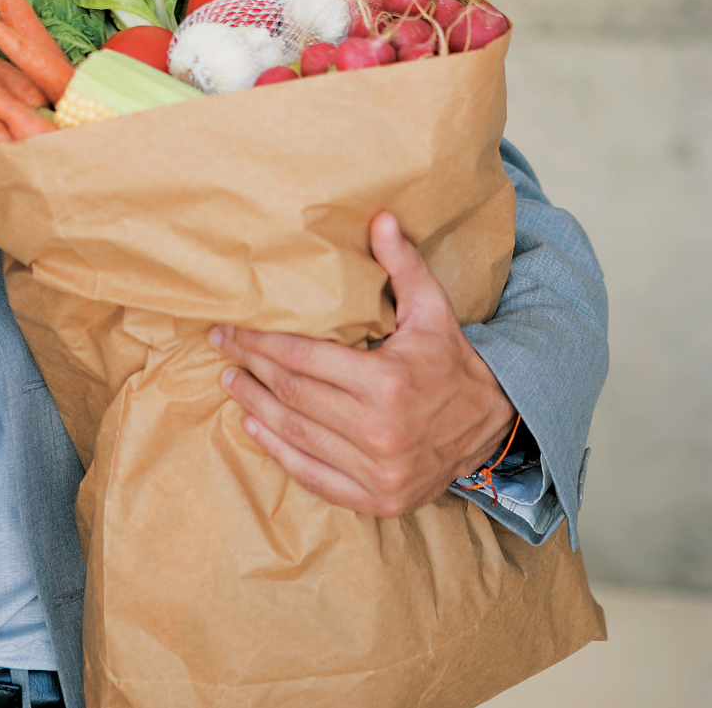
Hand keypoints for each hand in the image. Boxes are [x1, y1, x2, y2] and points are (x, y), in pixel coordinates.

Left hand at [207, 211, 516, 515]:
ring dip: (255, 407)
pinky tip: (255, 427)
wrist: (493, 428)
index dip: (260, 343)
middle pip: (293, 395)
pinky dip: (278, 452)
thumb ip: (403, 264)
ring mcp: (377, 470)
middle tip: (223, 350)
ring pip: (295, 435)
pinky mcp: (376, 499)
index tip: (230, 331)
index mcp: (389, 382)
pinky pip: (313, 475)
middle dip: (251, 368)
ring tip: (231, 383)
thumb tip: (380, 216)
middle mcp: (380, 430)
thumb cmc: (452, 362)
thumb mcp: (433, 309)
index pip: (304, 359)